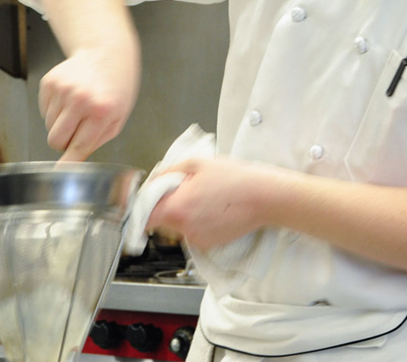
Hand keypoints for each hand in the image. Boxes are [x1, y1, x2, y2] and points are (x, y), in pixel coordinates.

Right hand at [38, 46, 138, 160]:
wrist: (106, 53)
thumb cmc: (116, 87)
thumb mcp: (118, 117)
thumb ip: (98, 140)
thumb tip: (75, 159)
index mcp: (101, 111)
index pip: (79, 146)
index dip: (68, 162)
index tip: (60, 173)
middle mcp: (79, 99)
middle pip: (55, 140)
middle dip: (64, 143)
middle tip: (77, 131)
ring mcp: (62, 89)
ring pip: (49, 126)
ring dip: (61, 124)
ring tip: (78, 109)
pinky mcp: (49, 82)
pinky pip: (44, 111)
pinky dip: (55, 110)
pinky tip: (70, 99)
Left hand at [146, 157, 280, 250]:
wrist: (264, 198)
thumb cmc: (235, 179)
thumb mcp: (198, 163)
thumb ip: (169, 172)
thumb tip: (155, 180)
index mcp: (178, 207)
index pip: (144, 216)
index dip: (143, 207)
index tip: (147, 201)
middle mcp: (185, 228)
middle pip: (162, 220)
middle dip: (169, 205)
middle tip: (187, 190)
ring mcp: (197, 238)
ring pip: (179, 226)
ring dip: (185, 214)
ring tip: (206, 198)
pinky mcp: (209, 244)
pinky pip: (194, 232)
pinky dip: (199, 222)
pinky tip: (215, 209)